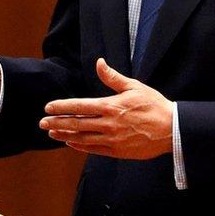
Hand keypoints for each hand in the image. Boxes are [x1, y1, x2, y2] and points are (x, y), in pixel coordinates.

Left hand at [39, 58, 173, 158]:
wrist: (172, 129)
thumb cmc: (154, 105)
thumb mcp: (134, 87)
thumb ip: (113, 77)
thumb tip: (99, 63)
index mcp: (110, 106)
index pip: (79, 106)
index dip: (61, 107)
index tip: (48, 107)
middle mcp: (108, 124)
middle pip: (76, 123)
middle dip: (57, 123)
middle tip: (42, 122)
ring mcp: (112, 140)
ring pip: (82, 138)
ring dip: (65, 135)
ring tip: (52, 133)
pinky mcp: (118, 152)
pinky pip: (93, 149)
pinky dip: (80, 146)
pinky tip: (71, 143)